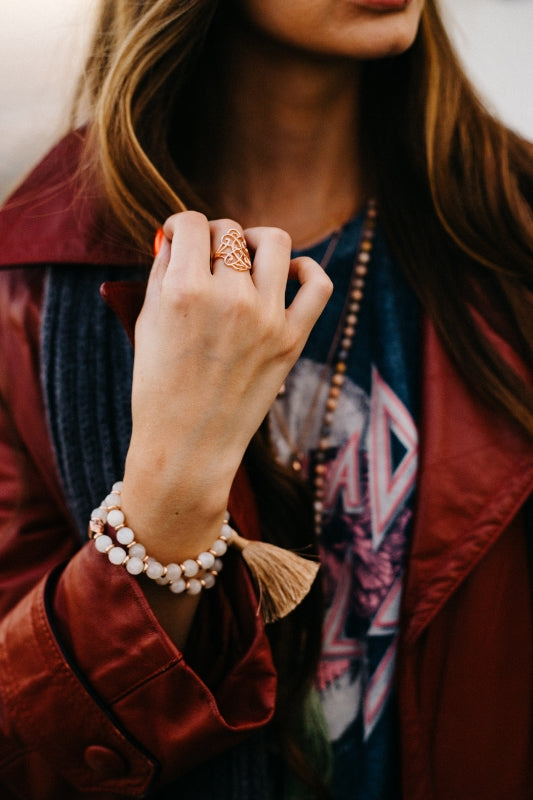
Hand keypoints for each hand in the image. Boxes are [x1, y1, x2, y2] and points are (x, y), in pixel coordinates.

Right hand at [121, 211, 331, 560]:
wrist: (188, 446)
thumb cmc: (158, 387)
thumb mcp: (147, 323)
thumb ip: (163, 273)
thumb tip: (178, 238)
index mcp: (184, 291)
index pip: (190, 223)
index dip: (179, 226)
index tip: (178, 239)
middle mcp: (229, 298)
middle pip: (229, 231)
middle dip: (213, 238)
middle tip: (205, 259)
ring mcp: (266, 318)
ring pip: (275, 242)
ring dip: (255, 240)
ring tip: (244, 257)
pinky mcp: (292, 339)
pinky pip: (318, 283)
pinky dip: (305, 269)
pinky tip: (286, 276)